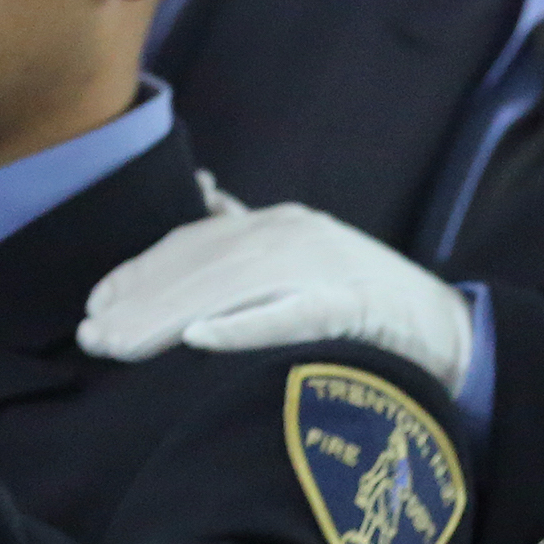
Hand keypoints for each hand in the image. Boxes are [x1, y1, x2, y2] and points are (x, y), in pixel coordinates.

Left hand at [78, 202, 473, 393]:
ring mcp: (325, 268)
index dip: (139, 272)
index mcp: (279, 225)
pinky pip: (291, 314)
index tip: (93, 304)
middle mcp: (295, 236)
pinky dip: (244, 326)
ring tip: (120, 346)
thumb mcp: (302, 260)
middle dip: (138, 301)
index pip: (192, 244)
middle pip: (200, 267)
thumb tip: (207, 197)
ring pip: (230, 289)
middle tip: (91, 337)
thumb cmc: (365, 304)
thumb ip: (253, 234)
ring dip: (168, 317)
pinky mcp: (353, 307)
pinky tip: (199, 340)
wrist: (452, 331)